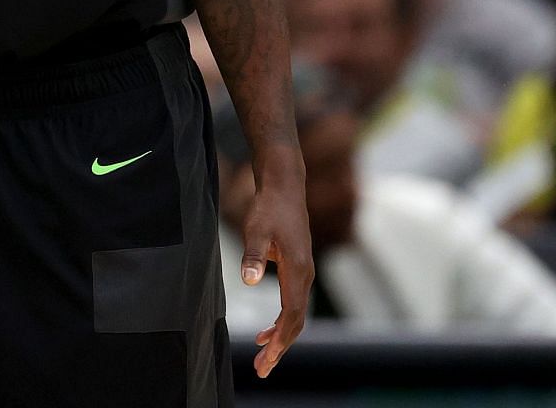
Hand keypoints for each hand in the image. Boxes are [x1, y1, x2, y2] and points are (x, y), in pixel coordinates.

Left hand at [240, 181, 311, 378]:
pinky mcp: (298, 269)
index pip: (292, 314)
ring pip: (295, 315)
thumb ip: (252, 256)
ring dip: (281, 337)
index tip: (269, 357)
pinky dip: (281, 322)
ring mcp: (304, 273)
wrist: (284, 188)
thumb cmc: (269, 208)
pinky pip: (293, 304)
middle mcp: (306, 275)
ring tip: (263, 356)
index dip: (282, 338)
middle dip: (281, 347)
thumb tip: (249, 280)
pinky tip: (267, 331)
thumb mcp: (255, 230)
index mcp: (298, 270)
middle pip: (296, 321)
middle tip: (263, 369)